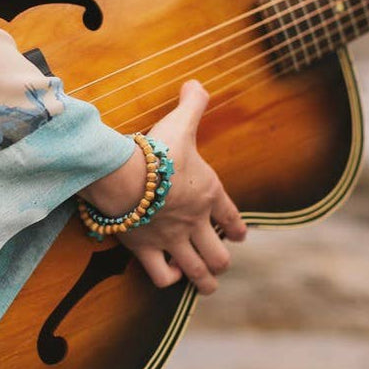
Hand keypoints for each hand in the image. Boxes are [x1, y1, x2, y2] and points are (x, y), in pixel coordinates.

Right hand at [85, 80, 246, 294]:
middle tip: (219, 263)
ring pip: (197, 271)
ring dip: (204, 281)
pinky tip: (167, 274)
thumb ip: (193, 103)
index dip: (237, 229)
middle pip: (218, 255)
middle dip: (221, 261)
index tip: (239, 236)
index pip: (230, 217)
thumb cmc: (157, 149)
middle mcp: (195, 222)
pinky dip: (167, 278)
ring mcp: (173, 240)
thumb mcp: (181, 122)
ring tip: (205, 285)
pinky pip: (161, 276)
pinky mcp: (147, 251)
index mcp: (208, 194)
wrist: (129, 176)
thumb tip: (195, 82)